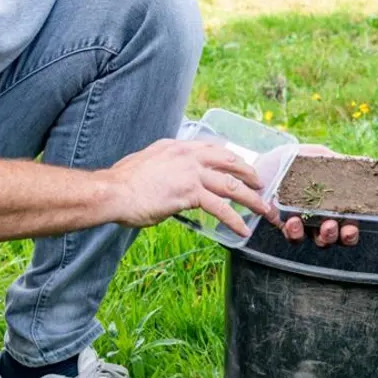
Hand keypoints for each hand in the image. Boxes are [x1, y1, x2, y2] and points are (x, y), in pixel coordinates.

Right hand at [104, 139, 278, 235]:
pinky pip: (221, 208)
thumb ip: (165, 167)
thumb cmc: (123, 183)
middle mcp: (188, 155)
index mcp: (178, 147)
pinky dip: (234, 220)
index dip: (231, 159)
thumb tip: (171, 179)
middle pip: (230, 162)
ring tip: (264, 211)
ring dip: (251, 200)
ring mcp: (191, 173)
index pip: (214, 149)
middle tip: (261, 185)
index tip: (241, 167)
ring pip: (232, 185)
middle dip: (250, 174)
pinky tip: (242, 230)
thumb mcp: (147, 163)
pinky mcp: (190, 193)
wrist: (113, 192)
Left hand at [280, 144, 359, 247]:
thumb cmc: (295, 160)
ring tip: (310, 223)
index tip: (351, 227)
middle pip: (334, 239)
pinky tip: (293, 221)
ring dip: (317, 236)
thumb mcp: (317, 156)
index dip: (352, 232)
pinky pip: (292, 236)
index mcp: (334, 206)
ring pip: (315, 240)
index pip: (348, 226)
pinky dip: (294, 232)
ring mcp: (303, 224)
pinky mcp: (284, 225)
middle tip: (330, 226)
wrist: (266, 161)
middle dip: (335, 236)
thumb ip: (337, 162)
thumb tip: (363, 162)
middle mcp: (321, 219)